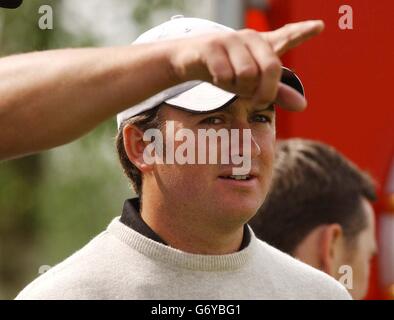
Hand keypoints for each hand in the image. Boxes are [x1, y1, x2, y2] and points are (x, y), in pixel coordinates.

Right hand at [169, 20, 323, 110]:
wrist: (189, 61)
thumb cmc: (225, 71)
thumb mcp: (252, 85)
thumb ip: (276, 93)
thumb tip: (303, 106)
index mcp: (263, 46)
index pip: (287, 37)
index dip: (303, 32)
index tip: (320, 26)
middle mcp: (250, 38)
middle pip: (271, 68)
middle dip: (264, 91)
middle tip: (256, 101)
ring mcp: (232, 40)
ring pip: (247, 74)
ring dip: (238, 87)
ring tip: (229, 81)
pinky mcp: (213, 46)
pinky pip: (226, 75)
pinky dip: (221, 83)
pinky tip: (214, 74)